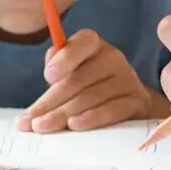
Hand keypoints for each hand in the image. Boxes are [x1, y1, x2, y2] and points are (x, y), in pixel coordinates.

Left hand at [17, 30, 157, 132]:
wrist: (123, 106)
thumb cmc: (88, 88)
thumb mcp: (70, 74)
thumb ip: (57, 67)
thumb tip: (50, 65)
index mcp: (94, 45)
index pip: (83, 42)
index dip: (65, 58)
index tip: (48, 76)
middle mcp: (113, 57)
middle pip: (79, 79)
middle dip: (51, 102)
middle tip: (31, 121)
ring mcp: (128, 79)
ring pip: (92, 97)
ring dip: (64, 114)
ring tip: (43, 127)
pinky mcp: (138, 102)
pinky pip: (113, 110)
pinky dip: (92, 118)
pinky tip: (74, 125)